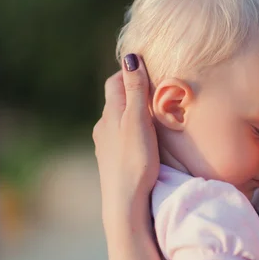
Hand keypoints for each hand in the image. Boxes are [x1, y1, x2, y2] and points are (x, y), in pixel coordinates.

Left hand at [92, 54, 158, 229]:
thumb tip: (130, 57)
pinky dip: (132, 129)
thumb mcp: (138, 121)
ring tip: (152, 113)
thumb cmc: (135, 160)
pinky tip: (143, 139)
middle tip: (154, 88)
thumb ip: (136, 90)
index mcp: (110, 113)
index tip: (148, 67)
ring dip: (132, 112)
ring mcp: (105, 145)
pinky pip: (120, 136)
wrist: (125, 202)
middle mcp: (103, 126)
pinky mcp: (112, 160)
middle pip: (116, 99)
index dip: (130, 71)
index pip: (115, 81)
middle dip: (132, 90)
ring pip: (118, 119)